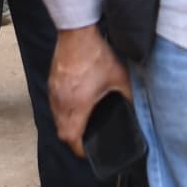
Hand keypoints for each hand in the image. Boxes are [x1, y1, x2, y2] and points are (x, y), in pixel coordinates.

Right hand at [46, 24, 122, 153]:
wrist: (77, 33)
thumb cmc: (97, 54)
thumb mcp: (119, 77)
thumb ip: (128, 96)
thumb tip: (136, 109)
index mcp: (78, 104)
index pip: (72, 137)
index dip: (79, 149)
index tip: (87, 153)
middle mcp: (62, 101)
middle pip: (61, 132)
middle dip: (72, 141)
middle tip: (84, 142)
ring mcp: (54, 91)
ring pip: (55, 119)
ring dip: (65, 126)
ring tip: (79, 126)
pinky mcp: (51, 82)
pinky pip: (53, 105)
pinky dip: (61, 112)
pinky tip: (73, 107)